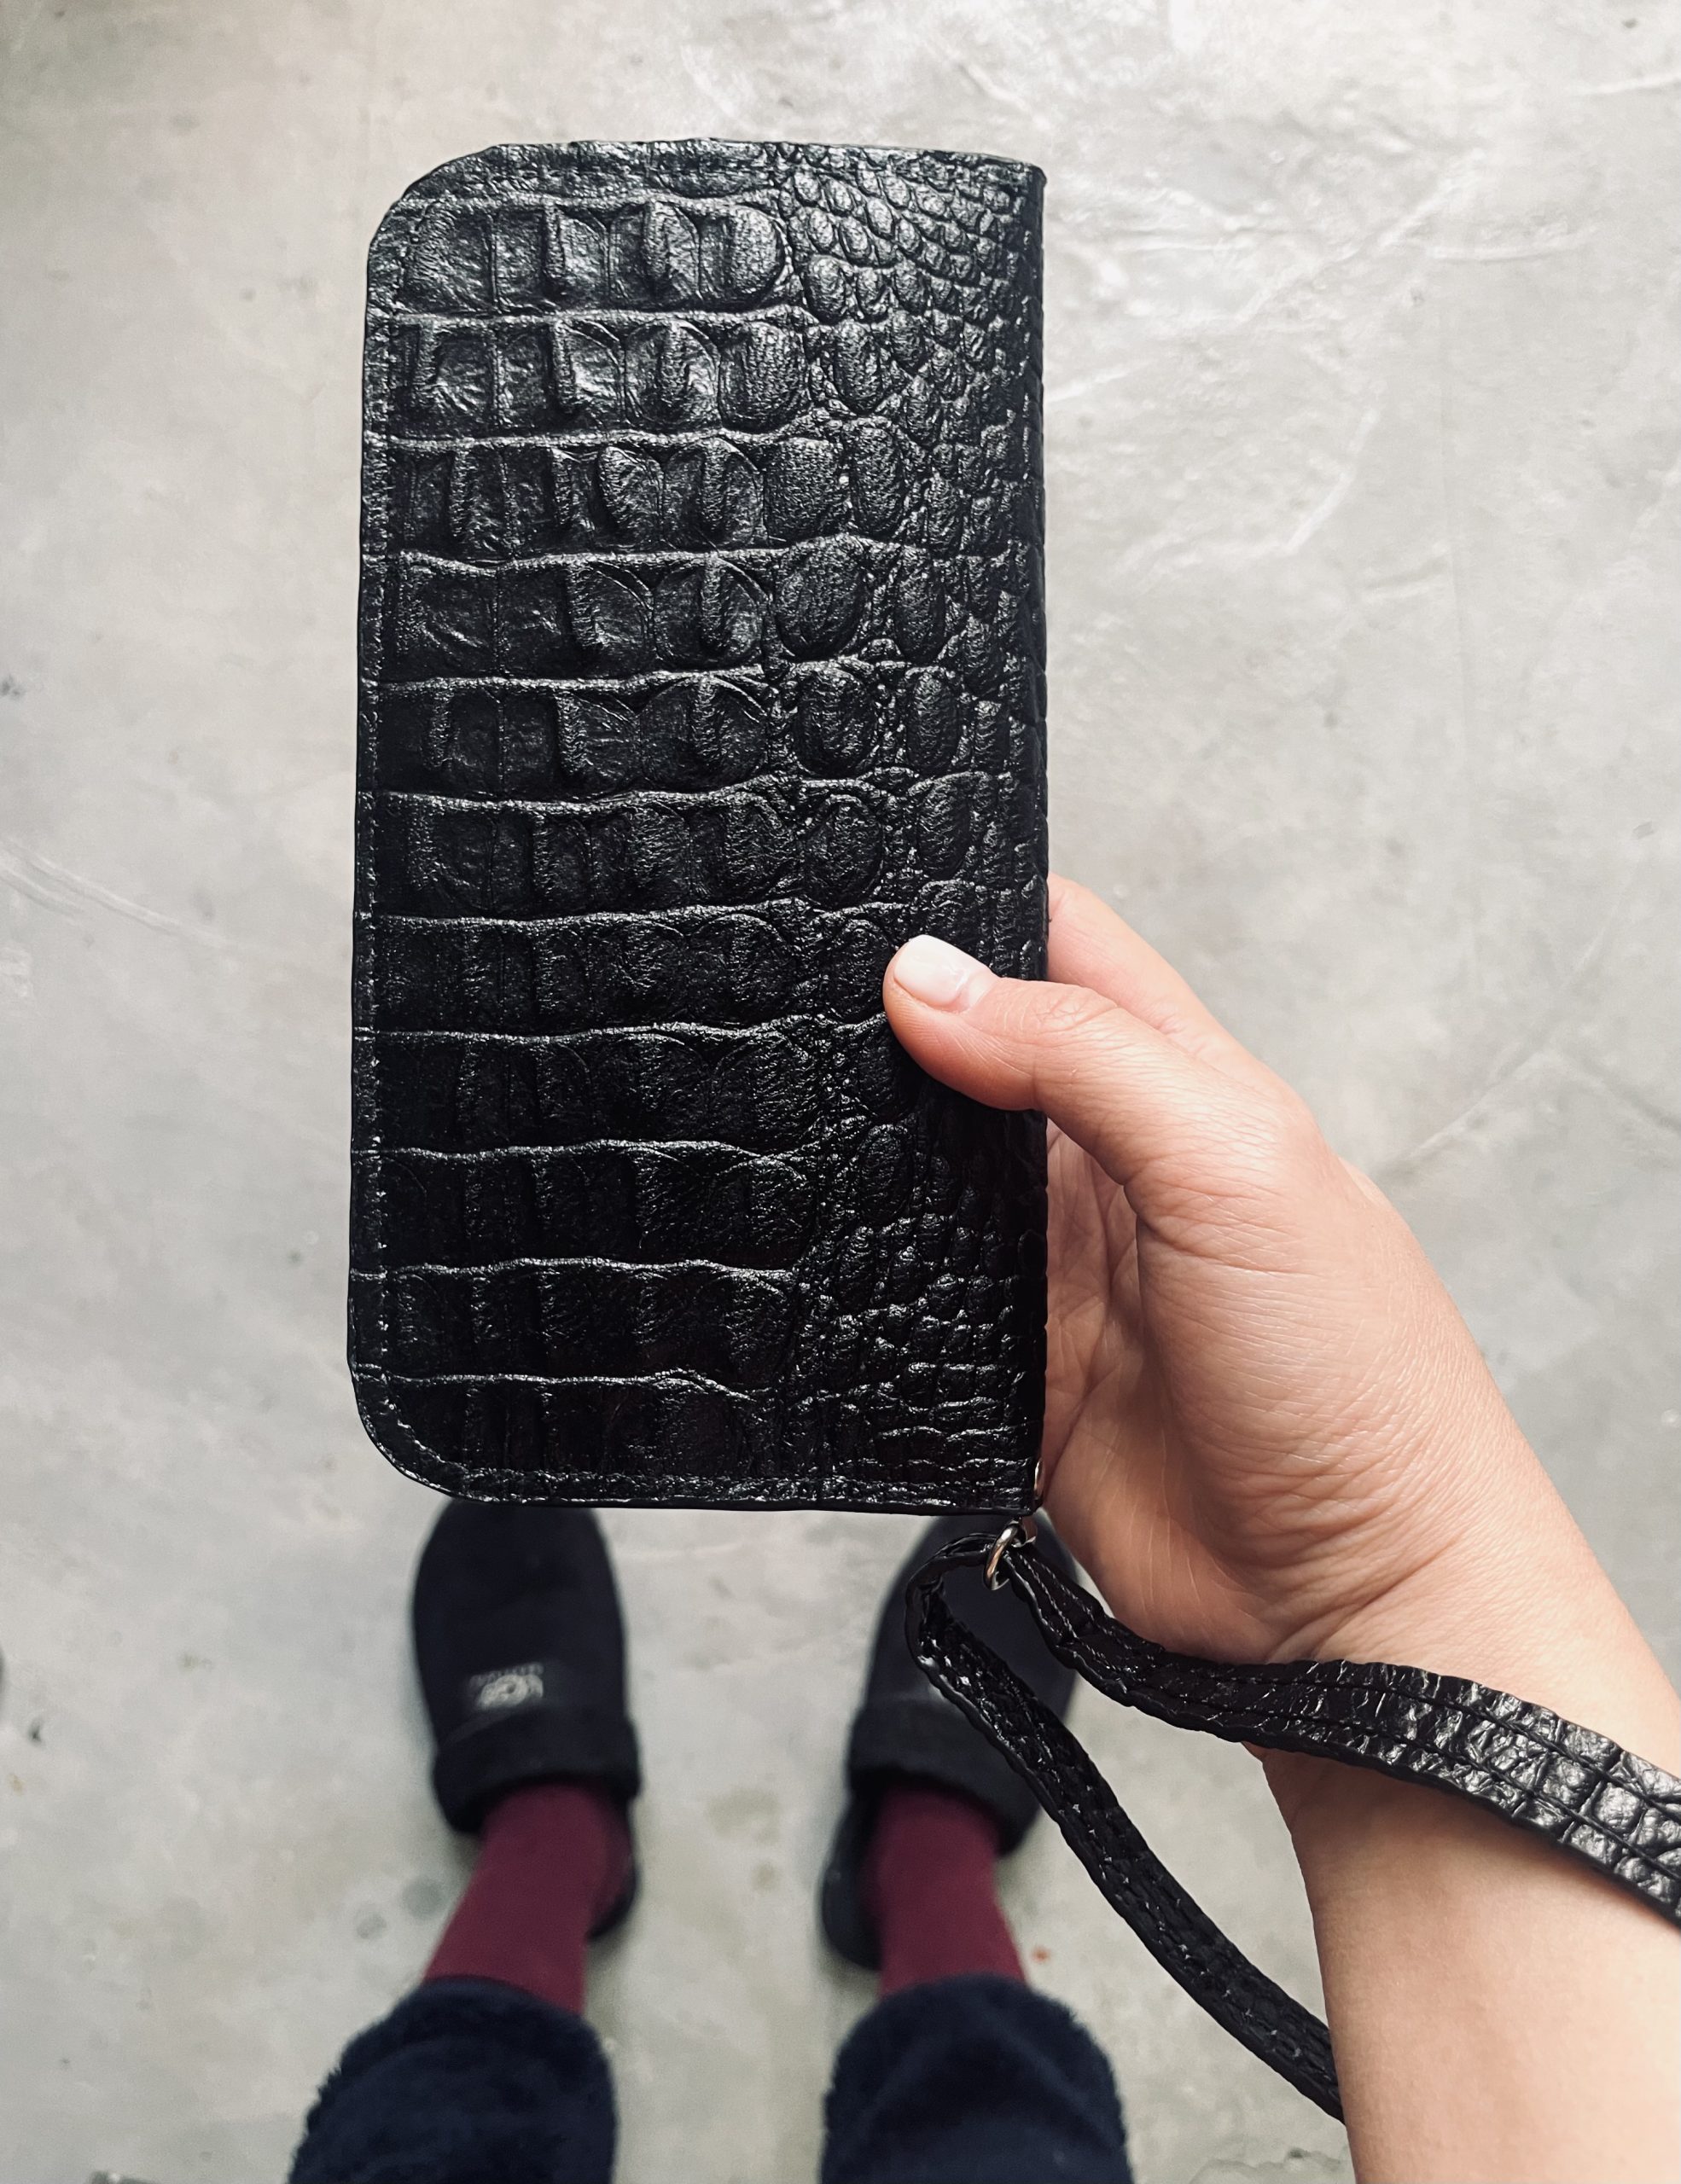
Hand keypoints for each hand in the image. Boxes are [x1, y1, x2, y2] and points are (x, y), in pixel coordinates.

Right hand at [886, 877, 1678, 2183]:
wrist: (1352, 1605)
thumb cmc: (1353, 1383)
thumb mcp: (1233, 1169)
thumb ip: (1083, 1061)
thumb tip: (930, 980)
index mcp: (1187, 1090)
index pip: (1067, 954)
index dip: (973, 914)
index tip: (864, 899)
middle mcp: (1117, 1174)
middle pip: (977, 1061)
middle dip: (894, 1029)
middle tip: (786, 1001)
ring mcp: (1062, 1278)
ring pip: (927, 1182)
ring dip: (867, 1155)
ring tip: (774, 1110)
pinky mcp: (1016, 1377)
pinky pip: (912, 1305)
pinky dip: (862, 1280)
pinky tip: (810, 1251)